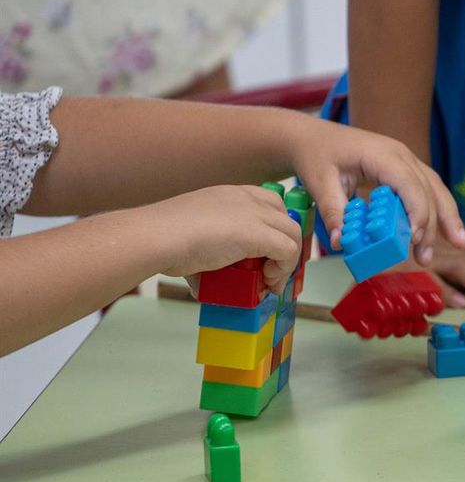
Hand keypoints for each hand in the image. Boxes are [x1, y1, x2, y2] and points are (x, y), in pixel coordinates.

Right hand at [149, 185, 302, 293]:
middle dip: (286, 243)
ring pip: (292, 233)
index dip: (273, 228)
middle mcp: (244, 198)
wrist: (155, 238)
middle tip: (274, 269)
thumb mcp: (190, 244)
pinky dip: (283, 269)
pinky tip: (268, 282)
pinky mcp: (258, 232)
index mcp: (228, 194)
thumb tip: (203, 287)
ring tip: (270, 282)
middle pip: (284, 216)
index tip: (268, 251)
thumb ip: (203, 261)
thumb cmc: (162, 240)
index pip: (267, 203)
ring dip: (287, 261)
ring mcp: (253, 213)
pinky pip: (289, 250)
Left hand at [282, 118, 464, 264]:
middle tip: (425, 258)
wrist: (312, 137)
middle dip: (433, 225)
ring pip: (436, 189)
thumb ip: (334, 212)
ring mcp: (406, 161)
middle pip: (428, 190)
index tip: (413, 239)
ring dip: (447, 217)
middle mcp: (402, 155)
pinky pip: (429, 189)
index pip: (410, 184)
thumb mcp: (320, 183)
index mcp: (382, 155)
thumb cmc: (316, 155)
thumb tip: (343, 243)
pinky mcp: (405, 170)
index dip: (417, 212)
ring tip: (459, 243)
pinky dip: (440, 209)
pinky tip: (449, 231)